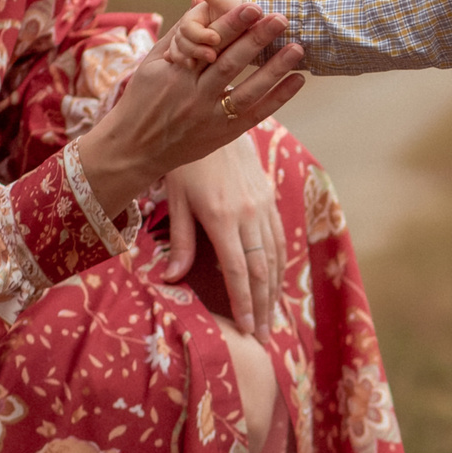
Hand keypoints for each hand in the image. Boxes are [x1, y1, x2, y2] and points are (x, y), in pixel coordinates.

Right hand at [76, 1, 306, 221]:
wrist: (135, 149)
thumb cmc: (142, 100)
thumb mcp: (151, 64)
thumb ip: (179, 36)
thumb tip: (201, 2)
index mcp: (176, 73)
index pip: (208, 43)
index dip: (232, 24)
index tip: (253, 5)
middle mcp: (194, 95)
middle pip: (231, 63)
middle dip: (257, 39)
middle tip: (281, 18)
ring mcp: (210, 117)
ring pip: (247, 90)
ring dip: (275, 69)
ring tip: (297, 48)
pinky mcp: (223, 134)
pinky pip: (255, 114)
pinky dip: (278, 98)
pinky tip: (297, 80)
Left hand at [164, 138, 285, 333]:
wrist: (216, 117)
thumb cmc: (185, 161)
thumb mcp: (176, 199)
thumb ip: (179, 241)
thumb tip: (172, 280)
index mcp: (223, 217)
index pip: (238, 272)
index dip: (244, 304)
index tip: (248, 330)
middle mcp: (249, 214)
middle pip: (262, 270)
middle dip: (263, 306)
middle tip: (264, 335)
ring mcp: (264, 205)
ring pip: (275, 256)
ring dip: (275, 289)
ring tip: (272, 316)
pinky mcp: (269, 197)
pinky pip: (279, 237)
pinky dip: (279, 263)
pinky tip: (276, 280)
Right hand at [176, 0, 252, 69]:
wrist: (264, 31)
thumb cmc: (248, 11)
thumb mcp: (229, 1)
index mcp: (198, 15)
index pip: (187, 27)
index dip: (199, 34)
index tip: (216, 38)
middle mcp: (194, 29)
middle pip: (181, 42)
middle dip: (194, 49)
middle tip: (212, 56)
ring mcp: (195, 45)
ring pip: (182, 54)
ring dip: (189, 58)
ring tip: (202, 65)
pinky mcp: (200, 60)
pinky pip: (187, 65)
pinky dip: (187, 65)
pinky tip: (193, 68)